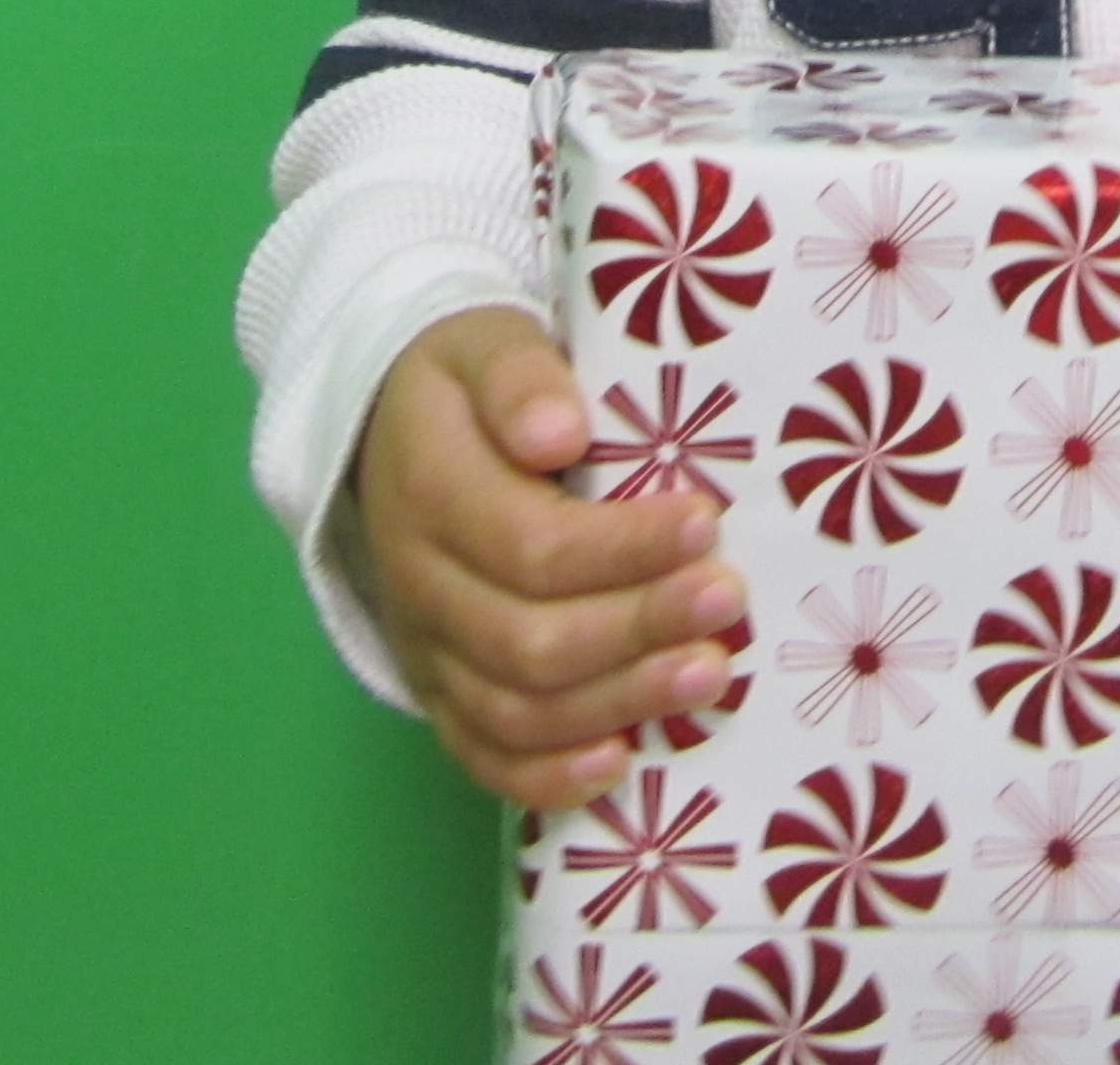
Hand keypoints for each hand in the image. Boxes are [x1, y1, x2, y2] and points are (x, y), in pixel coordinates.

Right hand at [353, 305, 745, 808]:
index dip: (624, 548)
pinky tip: (620, 764)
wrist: (392, 428)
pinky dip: (547, 776)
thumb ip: (518, 378)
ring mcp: (426, 648)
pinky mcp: (437, 690)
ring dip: (618, 702)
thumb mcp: (485, 343)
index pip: (531, 545)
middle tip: (727, 601)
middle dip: (639, 628)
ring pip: (515, 710)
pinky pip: (482, 755)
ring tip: (709, 675)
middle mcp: (421, 584)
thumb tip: (560, 432)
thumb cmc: (468, 383)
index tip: (707, 523)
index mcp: (431, 493)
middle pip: (529, 641)